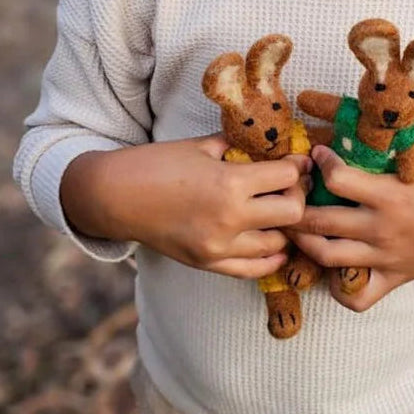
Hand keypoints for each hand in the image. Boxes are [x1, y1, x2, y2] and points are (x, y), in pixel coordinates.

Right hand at [60, 136, 310, 279]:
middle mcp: (230, 219)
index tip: (298, 161)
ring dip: (284, 227)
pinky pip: (253, 269)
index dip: (297, 166)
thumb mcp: (202, 146)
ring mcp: (219, 247)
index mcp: (229, 183)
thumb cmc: (157, 164)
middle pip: (292, 213)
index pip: (286, 177)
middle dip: (297, 196)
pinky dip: (269, 257)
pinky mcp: (208, 264)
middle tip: (291, 187)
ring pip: (277, 244)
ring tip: (280, 212)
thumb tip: (271, 144)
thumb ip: (239, 148)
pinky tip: (274, 244)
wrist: (116, 197)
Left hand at [286, 139, 413, 311]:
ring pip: (327, 257)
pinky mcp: (392, 278)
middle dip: (295, 204)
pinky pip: (355, 297)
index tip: (317, 153)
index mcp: (391, 195)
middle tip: (290, 191)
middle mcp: (383, 229)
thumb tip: (356, 120)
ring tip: (294, 223)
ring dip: (302, 240)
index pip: (338, 179)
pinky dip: (336, 287)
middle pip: (319, 221)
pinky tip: (329, 265)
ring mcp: (385, 257)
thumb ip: (393, 140)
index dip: (321, 161)